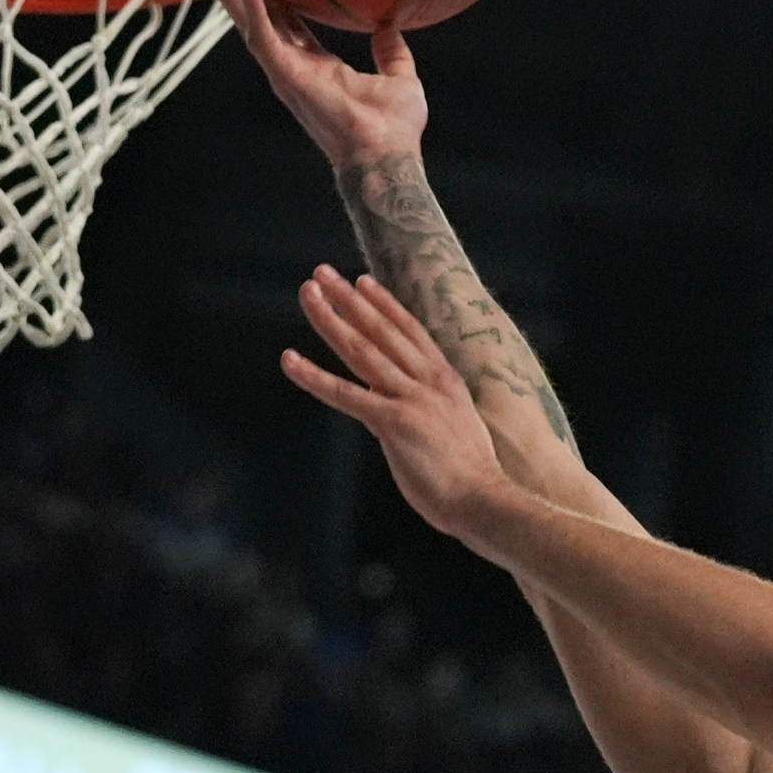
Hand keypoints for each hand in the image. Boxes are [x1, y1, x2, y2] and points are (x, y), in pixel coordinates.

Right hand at [206, 0, 426, 166]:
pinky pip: (265, 41)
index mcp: (320, 69)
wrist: (386, 155)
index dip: (276, 2)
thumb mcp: (400, 78)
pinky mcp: (288, 78)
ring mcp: (289, 75)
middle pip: (262, 23)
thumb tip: (389, 27)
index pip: (289, 28)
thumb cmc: (394, 129)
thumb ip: (392, 52)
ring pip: (253, 28)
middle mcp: (298, 70)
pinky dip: (254, 14)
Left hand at [284, 265, 507, 534]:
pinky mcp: (393, 422)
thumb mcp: (458, 431)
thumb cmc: (473, 477)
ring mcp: (411, 399)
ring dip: (331, 318)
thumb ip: (435, 414)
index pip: (411, 332)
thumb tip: (415, 418)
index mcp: (445, 382)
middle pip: (381, 331)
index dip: (384, 305)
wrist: (484, 499)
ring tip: (307, 292)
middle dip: (349, 299)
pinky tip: (288, 360)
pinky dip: (314, 376)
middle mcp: (428, 382)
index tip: (362, 282)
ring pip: (362, 350)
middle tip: (322, 273)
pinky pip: (345, 394)